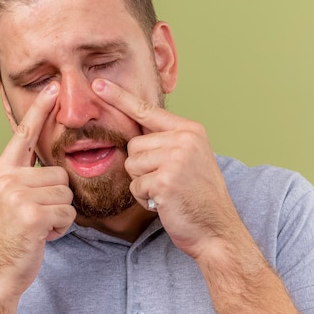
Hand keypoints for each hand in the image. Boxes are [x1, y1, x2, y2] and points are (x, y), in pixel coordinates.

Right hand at [0, 81, 75, 298]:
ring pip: (66, 193)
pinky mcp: (33, 214)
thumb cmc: (8, 238)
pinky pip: (68, 212)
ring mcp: (18, 195)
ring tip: (38, 226)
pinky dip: (62, 227)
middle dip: (56, 198)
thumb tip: (46, 163)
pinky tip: (43, 236)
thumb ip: (22, 178)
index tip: (53, 87)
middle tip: (36, 216)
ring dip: (59, 214)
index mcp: (1, 172)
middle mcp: (7, 178)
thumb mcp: (6, 200)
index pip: (23, 135)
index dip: (40, 110)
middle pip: (59, 173)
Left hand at [92, 78, 241, 259]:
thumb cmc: (198, 198)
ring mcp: (176, 159)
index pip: (147, 110)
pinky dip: (144, 199)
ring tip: (167, 192)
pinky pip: (135, 186)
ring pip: (131, 165)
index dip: (119, 97)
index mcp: (190, 130)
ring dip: (142, 184)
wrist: (217, 230)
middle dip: (142, 167)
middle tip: (167, 182)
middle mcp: (184, 139)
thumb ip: (167, 142)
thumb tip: (135, 137)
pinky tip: (164, 203)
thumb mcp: (190, 159)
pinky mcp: (165, 180)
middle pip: (134, 145)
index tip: (97, 83)